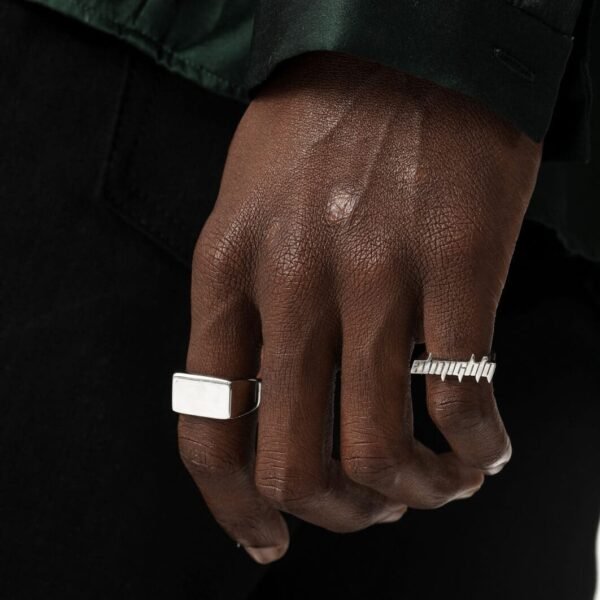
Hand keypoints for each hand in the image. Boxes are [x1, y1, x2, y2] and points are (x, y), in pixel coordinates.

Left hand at [178, 52, 542, 563]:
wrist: (401, 46)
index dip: (234, 509)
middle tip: (372, 507)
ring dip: (415, 493)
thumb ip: (247, 309)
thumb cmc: (319, 130)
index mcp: (227, 271)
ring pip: (380, 452)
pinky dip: (476, 448)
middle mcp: (293, 282)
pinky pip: (462, 400)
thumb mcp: (245, 211)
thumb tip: (272, 407)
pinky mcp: (458, 264)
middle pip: (295, 465)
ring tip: (438, 484)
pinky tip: (484, 446)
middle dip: (339, 514)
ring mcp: (376, 275)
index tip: (268, 539)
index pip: (209, 429)